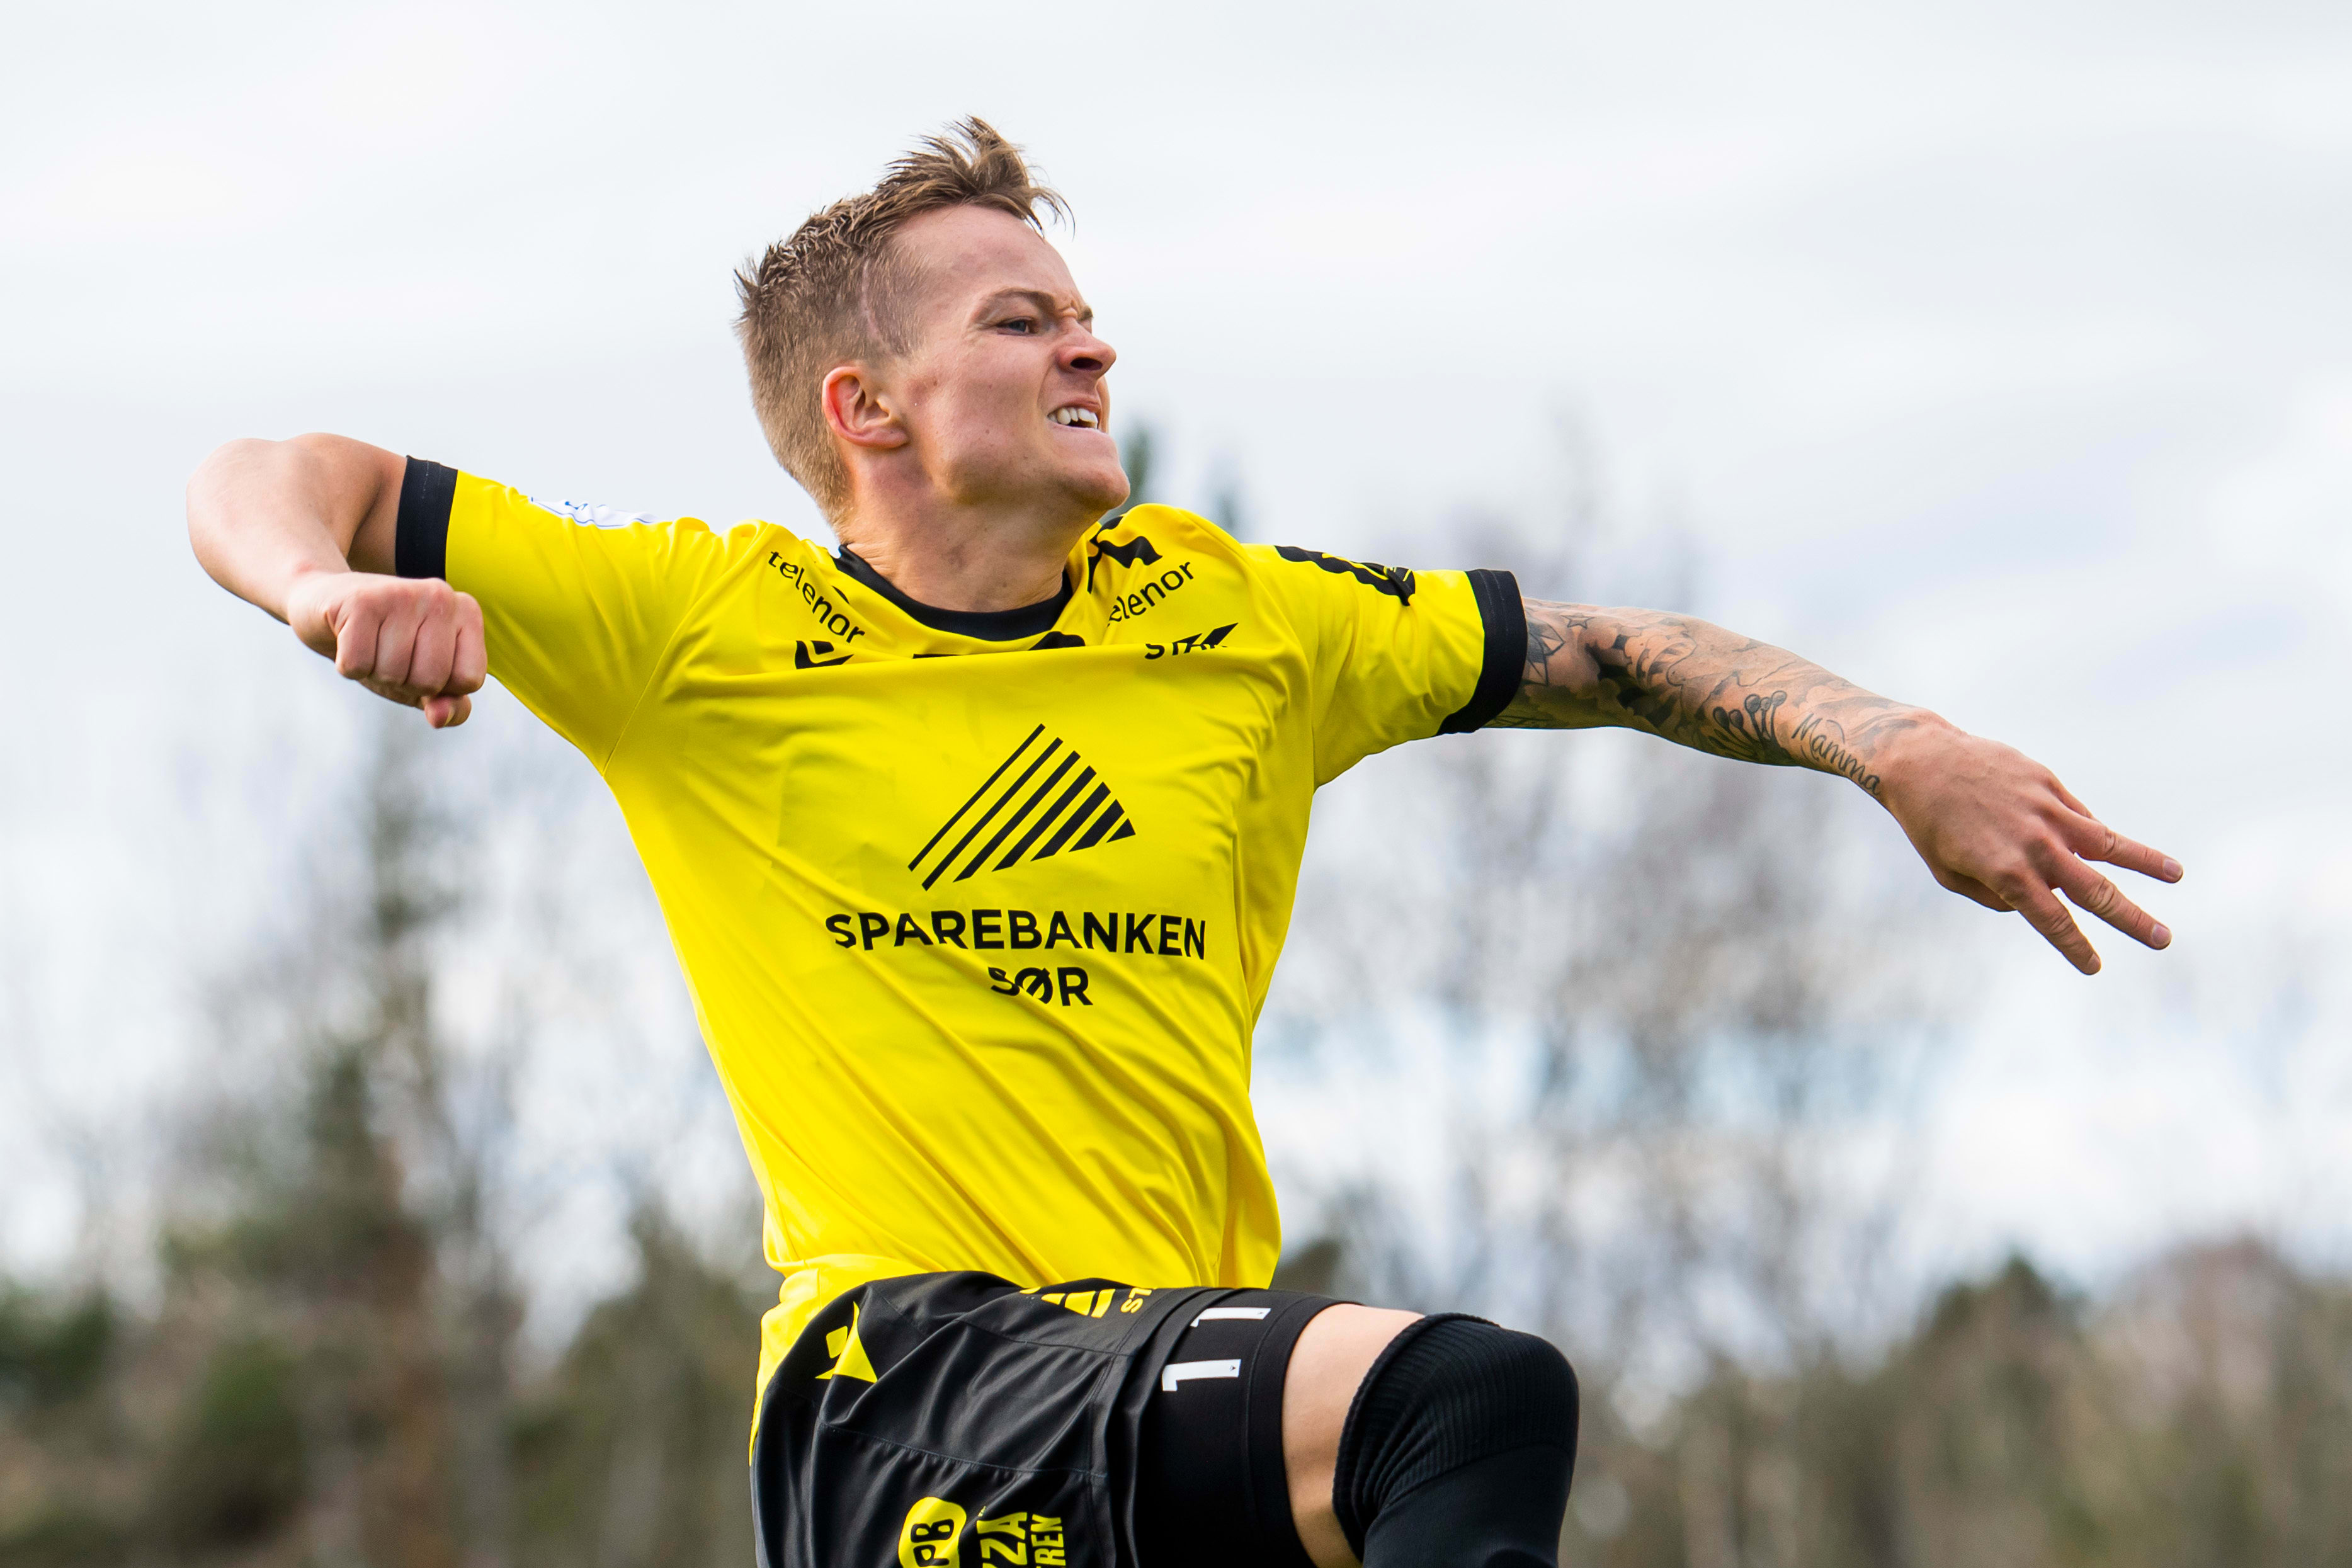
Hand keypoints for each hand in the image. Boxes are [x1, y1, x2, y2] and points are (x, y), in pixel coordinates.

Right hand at [284, 570, 485, 728]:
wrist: (323, 602)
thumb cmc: (383, 645)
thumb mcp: (423, 678)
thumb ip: (449, 704)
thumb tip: (440, 718)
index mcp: (467, 612)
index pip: (470, 680)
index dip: (440, 687)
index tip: (420, 662)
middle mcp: (441, 595)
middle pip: (432, 680)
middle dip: (404, 682)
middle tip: (387, 653)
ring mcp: (402, 593)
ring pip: (394, 673)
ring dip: (374, 672)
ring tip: (369, 644)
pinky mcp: (360, 601)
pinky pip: (357, 665)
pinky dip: (348, 666)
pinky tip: (347, 639)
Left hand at [1875, 718, 2181, 973]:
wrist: (1921, 761)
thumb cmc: (1929, 825)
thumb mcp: (1950, 873)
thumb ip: (1997, 896)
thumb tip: (2040, 899)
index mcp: (2006, 873)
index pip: (2053, 920)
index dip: (2076, 947)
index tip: (2095, 966)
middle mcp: (2033, 844)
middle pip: (2094, 890)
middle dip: (2131, 918)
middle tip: (2163, 939)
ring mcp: (2045, 811)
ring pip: (2107, 841)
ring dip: (2145, 860)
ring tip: (2175, 874)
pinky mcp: (2047, 783)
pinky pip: (2077, 815)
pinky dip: (2092, 832)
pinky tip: (2106, 844)